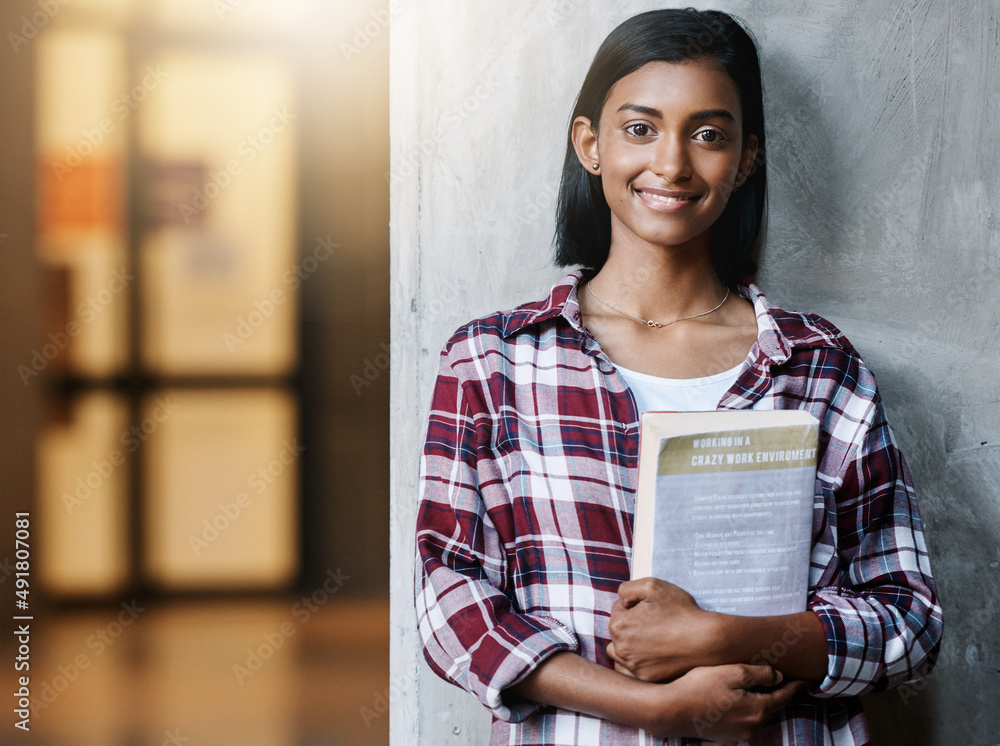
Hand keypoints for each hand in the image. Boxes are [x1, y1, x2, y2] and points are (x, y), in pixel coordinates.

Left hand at [607, 577, 718, 681]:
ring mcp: (632, 665)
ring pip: (622, 650)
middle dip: (631, 624)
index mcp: (618, 625)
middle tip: (654, 623)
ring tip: (652, 638)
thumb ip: (627, 588)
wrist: (706, 639)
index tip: (651, 609)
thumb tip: (621, 601)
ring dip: (631, 643)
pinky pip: (634, 667)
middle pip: (618, 631)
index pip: (618, 610)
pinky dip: (641, 659)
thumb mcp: (652, 585)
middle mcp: (620, 648)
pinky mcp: (645, 677)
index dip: (634, 606)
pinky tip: (656, 652)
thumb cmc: (680, 610)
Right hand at [646, 664, 806, 744]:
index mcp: (757, 711)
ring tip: (762, 688)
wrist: (670, 711)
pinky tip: (739, 700)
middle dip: (778, 694)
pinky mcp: (726, 738)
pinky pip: (744, 722)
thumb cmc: (699, 688)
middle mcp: (752, 728)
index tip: (804, 680)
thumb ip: (759, 674)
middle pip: (771, 708)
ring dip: (761, 702)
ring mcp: (739, 736)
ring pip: (757, 715)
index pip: (783, 697)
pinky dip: (747, 710)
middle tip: (785, 680)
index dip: (794, 687)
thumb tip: (778, 676)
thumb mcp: (732, 672)